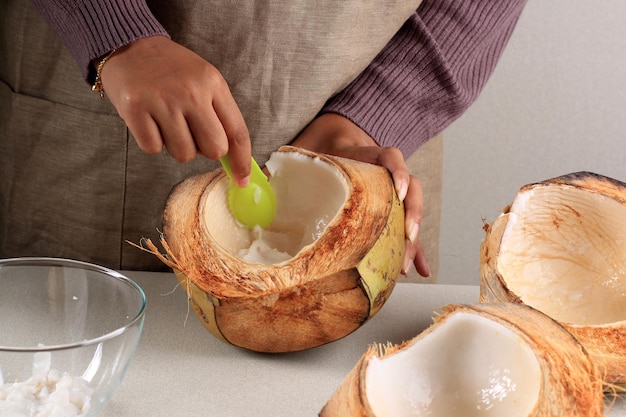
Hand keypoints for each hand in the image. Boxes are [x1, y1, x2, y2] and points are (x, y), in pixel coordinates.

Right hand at [98, 36, 251, 185]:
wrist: (130, 45)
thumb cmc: (172, 69)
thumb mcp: (205, 81)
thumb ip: (221, 116)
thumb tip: (234, 160)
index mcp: (213, 84)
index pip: (237, 132)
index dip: (242, 161)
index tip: (242, 180)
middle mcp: (190, 92)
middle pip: (214, 149)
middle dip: (205, 150)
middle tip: (193, 133)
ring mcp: (162, 101)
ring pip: (183, 154)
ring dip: (177, 146)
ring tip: (168, 122)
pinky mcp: (135, 110)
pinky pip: (153, 148)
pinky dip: (153, 141)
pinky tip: (150, 120)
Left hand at [291, 113, 429, 276]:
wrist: (334, 135)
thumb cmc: (318, 145)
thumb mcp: (303, 148)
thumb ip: (283, 163)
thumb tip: (255, 181)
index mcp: (364, 155)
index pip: (389, 156)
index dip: (398, 171)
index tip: (398, 190)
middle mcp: (383, 173)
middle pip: (411, 188)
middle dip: (412, 214)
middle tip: (406, 237)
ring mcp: (389, 191)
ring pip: (411, 212)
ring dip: (414, 239)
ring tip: (407, 265)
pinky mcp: (387, 208)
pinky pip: (404, 228)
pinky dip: (413, 249)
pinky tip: (418, 270)